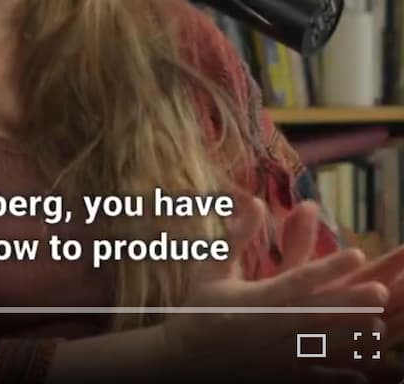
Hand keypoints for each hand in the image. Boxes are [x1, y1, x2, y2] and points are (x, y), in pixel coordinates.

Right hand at [160, 194, 388, 382]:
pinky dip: (339, 375)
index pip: (301, 279)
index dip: (330, 266)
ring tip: (379, 327)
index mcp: (257, 300)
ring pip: (324, 346)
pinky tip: (360, 374)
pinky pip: (315, 377)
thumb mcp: (212, 267)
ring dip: (352, 337)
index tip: (357, 253)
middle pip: (320, 313)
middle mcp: (272, 328)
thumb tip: (256, 202)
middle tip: (381, 291)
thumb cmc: (199, 307)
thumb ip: (236, 236)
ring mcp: (278, 356)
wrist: (186, 358)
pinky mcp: (280, 375)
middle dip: (352, 302)